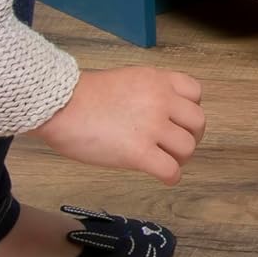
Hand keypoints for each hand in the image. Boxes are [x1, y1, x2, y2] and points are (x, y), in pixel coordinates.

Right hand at [28, 67, 204, 185]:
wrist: (60, 106)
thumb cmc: (83, 96)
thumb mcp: (126, 79)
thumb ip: (148, 92)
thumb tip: (157, 112)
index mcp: (158, 80)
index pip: (195, 93)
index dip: (189, 110)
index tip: (176, 121)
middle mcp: (161, 100)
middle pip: (198, 122)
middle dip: (190, 136)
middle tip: (173, 146)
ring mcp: (152, 126)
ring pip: (188, 148)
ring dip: (180, 158)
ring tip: (164, 161)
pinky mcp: (139, 153)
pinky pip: (171, 171)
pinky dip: (170, 177)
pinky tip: (161, 176)